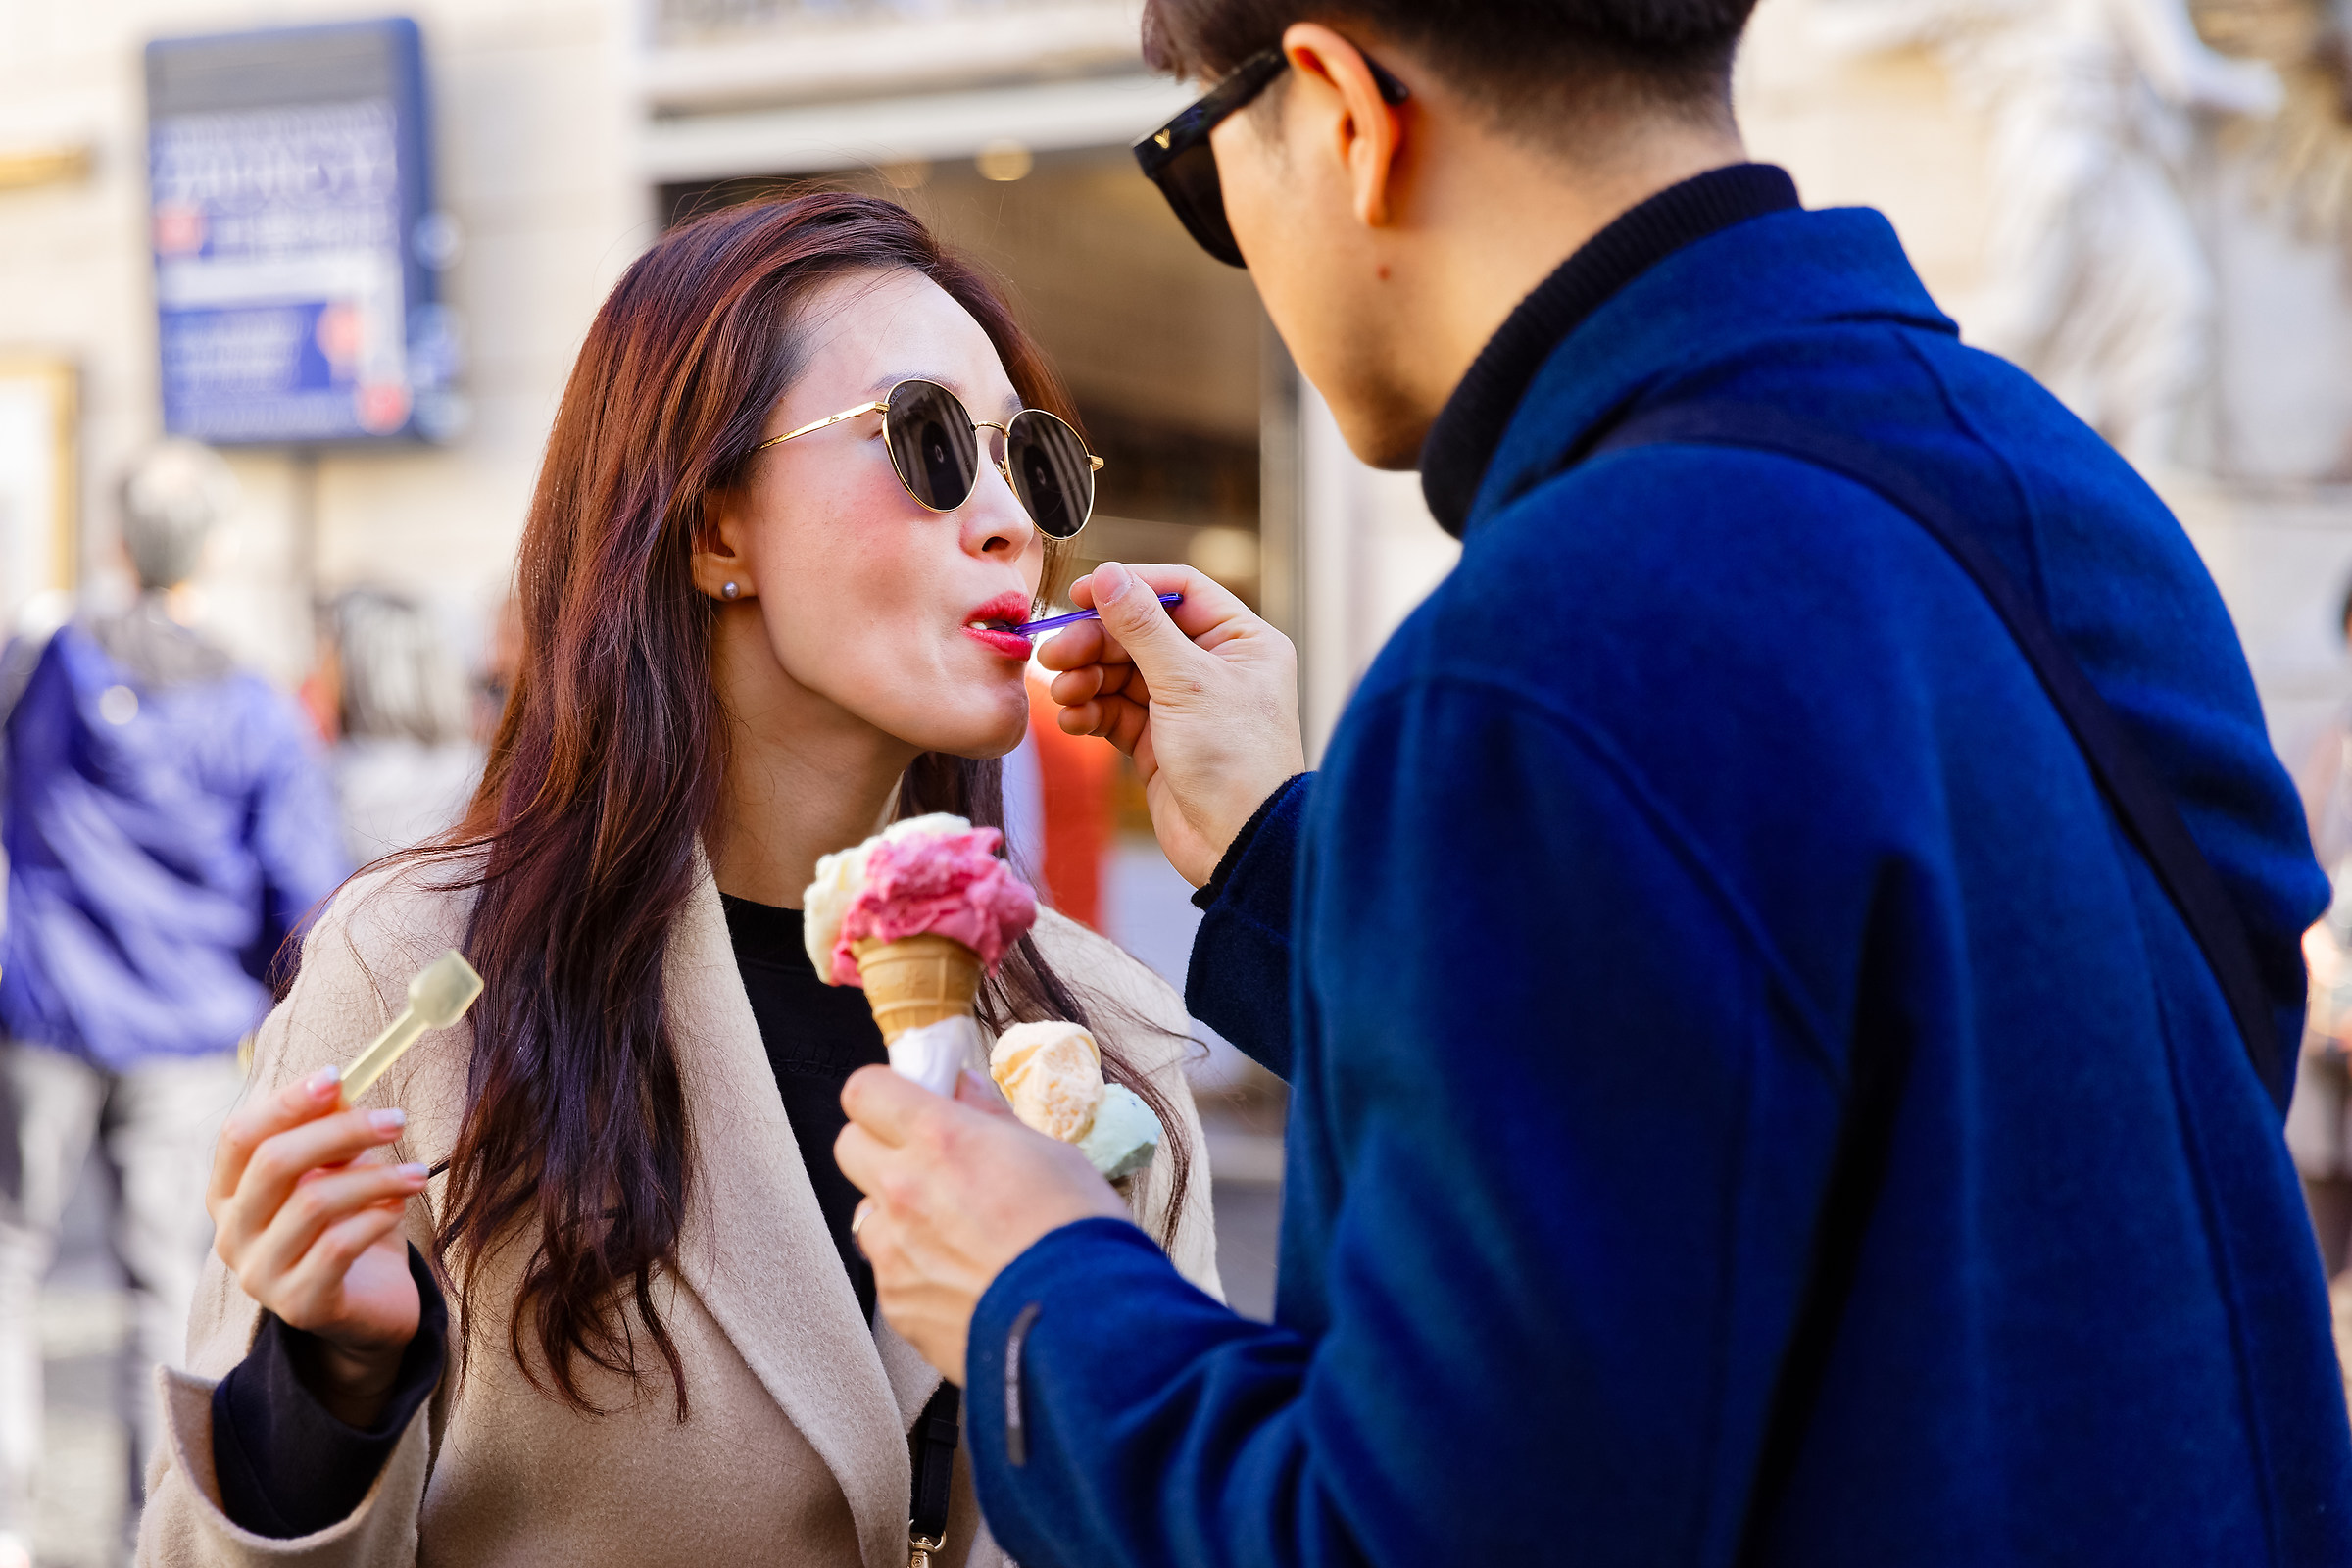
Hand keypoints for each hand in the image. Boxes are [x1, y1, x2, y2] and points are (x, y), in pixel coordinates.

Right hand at [209, 1067, 427, 1426]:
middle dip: (341, 1132)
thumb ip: (329, 1134)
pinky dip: (376, 1218)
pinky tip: (398, 1209)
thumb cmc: (350, 1225)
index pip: (239, 1136)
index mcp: (229, 1194)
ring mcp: (260, 1275)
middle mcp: (231, 1236)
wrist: (371, 1306)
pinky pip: (338, 1247)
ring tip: (418, 1173)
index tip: (338, 1077)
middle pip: (274, 1163)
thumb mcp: (337, 1173)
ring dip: (376, 1177)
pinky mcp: (299, 1305)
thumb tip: (339, 1087)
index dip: (286, 1102)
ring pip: (313, 1203)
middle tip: (396, 1121)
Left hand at [835, 1068, 1126, 1383]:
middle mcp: (904, 1190)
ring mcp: (894, 1251)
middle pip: (849, 1145)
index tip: (907, 1101)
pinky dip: (915, 1269)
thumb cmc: (1079, 1236)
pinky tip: (963, 1277)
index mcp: (942, 1139)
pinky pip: (887, 1271)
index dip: (885, 1094)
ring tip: (953, 1232)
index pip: (866, 1091)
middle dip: (881, 1146)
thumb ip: (992, 1118)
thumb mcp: (1051, 1153)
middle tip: (928, 1161)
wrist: (1083, 1328)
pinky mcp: (896, 1304)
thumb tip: (965, 1090)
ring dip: (896, 1212)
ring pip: (866, 1212)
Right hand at [1039, 561, 1305, 885]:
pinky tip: (1074, 720)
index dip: (1129, 587)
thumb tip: (1107, 574)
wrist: (1239, 845)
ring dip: (1086, 678)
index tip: (1080, 594)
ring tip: (1062, 693)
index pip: (1180, 591)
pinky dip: (1091, 712)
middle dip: (1095, 642)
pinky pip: (1115, 712)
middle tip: (1054, 655)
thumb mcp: (1186, 682)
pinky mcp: (1158, 742)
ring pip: (1122, 673)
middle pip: (1141, 633)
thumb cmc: (1234, 759)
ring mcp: (1184, 706)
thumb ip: (1142, 627)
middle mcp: (1215, 667)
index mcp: (1241, 640)